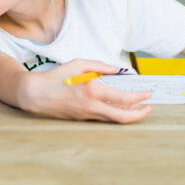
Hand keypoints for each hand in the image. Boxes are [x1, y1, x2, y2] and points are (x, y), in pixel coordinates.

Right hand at [16, 60, 151, 123]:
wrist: (35, 94)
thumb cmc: (55, 77)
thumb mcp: (77, 64)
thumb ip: (99, 66)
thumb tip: (116, 69)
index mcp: (93, 90)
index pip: (123, 99)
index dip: (139, 98)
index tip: (147, 94)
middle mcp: (92, 106)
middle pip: (123, 117)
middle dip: (140, 114)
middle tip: (148, 109)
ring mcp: (87, 115)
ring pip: (114, 120)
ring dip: (128, 115)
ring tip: (136, 109)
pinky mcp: (82, 119)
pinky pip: (103, 119)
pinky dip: (114, 115)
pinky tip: (117, 108)